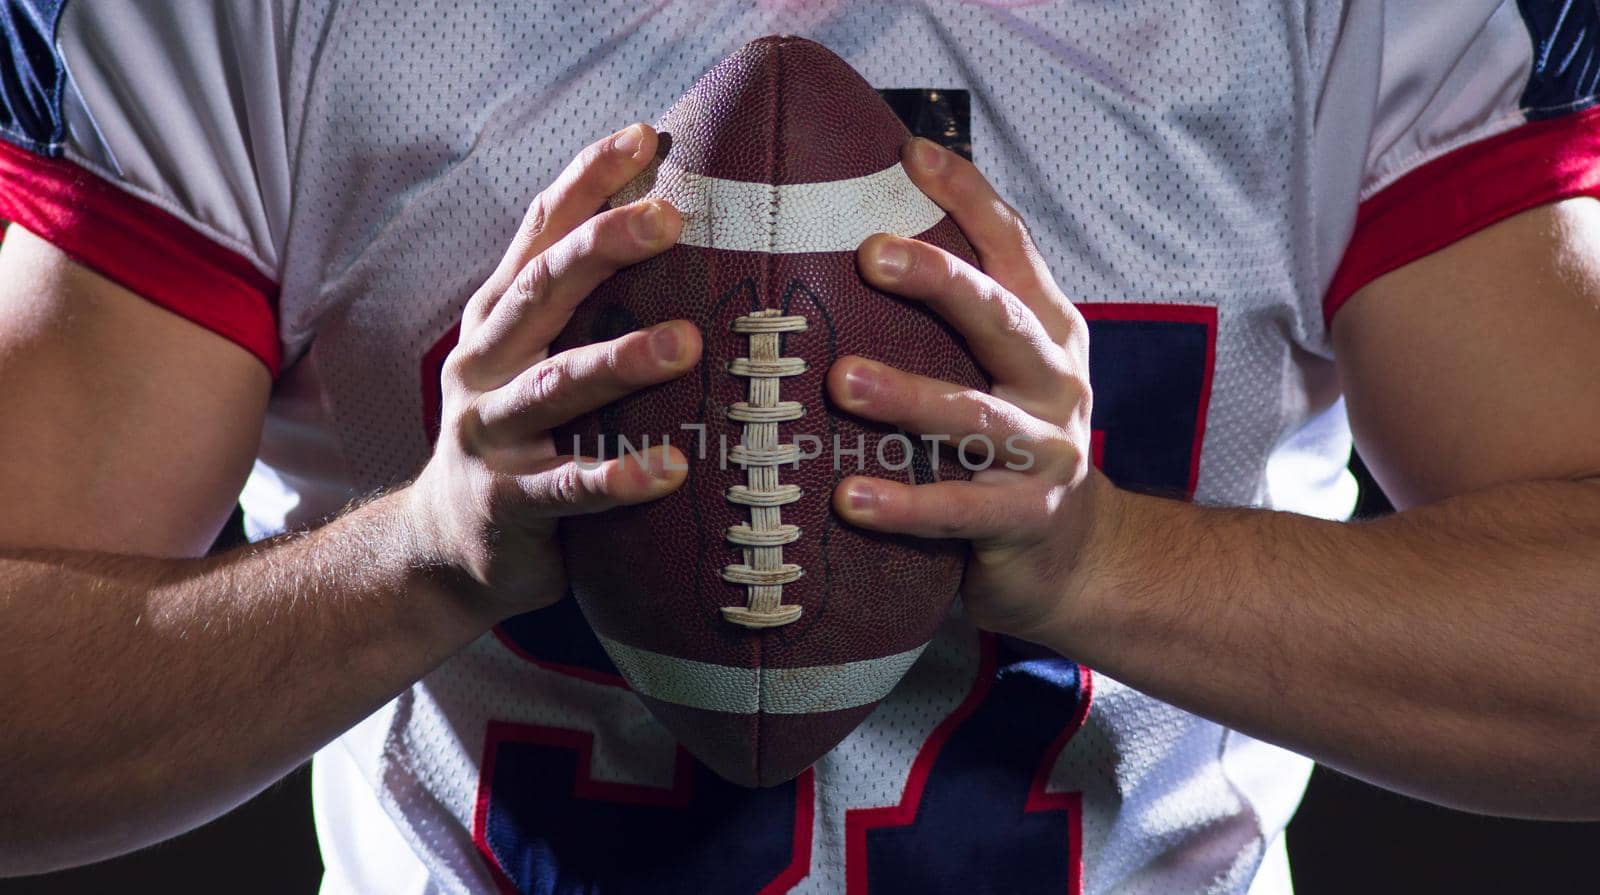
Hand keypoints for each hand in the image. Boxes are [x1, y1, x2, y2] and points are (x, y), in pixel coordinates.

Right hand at [407, 124, 701, 620]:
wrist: (448, 548)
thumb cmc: (522, 436)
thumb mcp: (537, 359)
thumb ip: (588, 306)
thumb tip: (675, 218)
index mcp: (499, 320)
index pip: (540, 233)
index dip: (587, 181)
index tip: (644, 135)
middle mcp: (485, 365)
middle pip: (542, 292)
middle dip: (603, 247)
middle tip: (671, 218)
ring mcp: (489, 434)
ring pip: (555, 387)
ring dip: (619, 361)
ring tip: (686, 344)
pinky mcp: (506, 503)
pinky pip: (566, 486)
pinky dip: (618, 476)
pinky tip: (671, 468)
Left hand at [829, 138, 1106, 643]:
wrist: (1077, 556)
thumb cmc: (1010, 442)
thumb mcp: (999, 368)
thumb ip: (951, 316)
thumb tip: (852, 235)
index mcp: (1047, 331)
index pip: (1012, 248)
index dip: (969, 196)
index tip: (910, 152)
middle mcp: (1054, 382)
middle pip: (1000, 317)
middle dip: (940, 280)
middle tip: (871, 252)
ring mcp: (1045, 452)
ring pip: (975, 416)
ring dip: (908, 396)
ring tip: (841, 381)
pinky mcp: (1024, 520)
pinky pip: (960, 510)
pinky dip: (905, 506)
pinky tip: (849, 498)